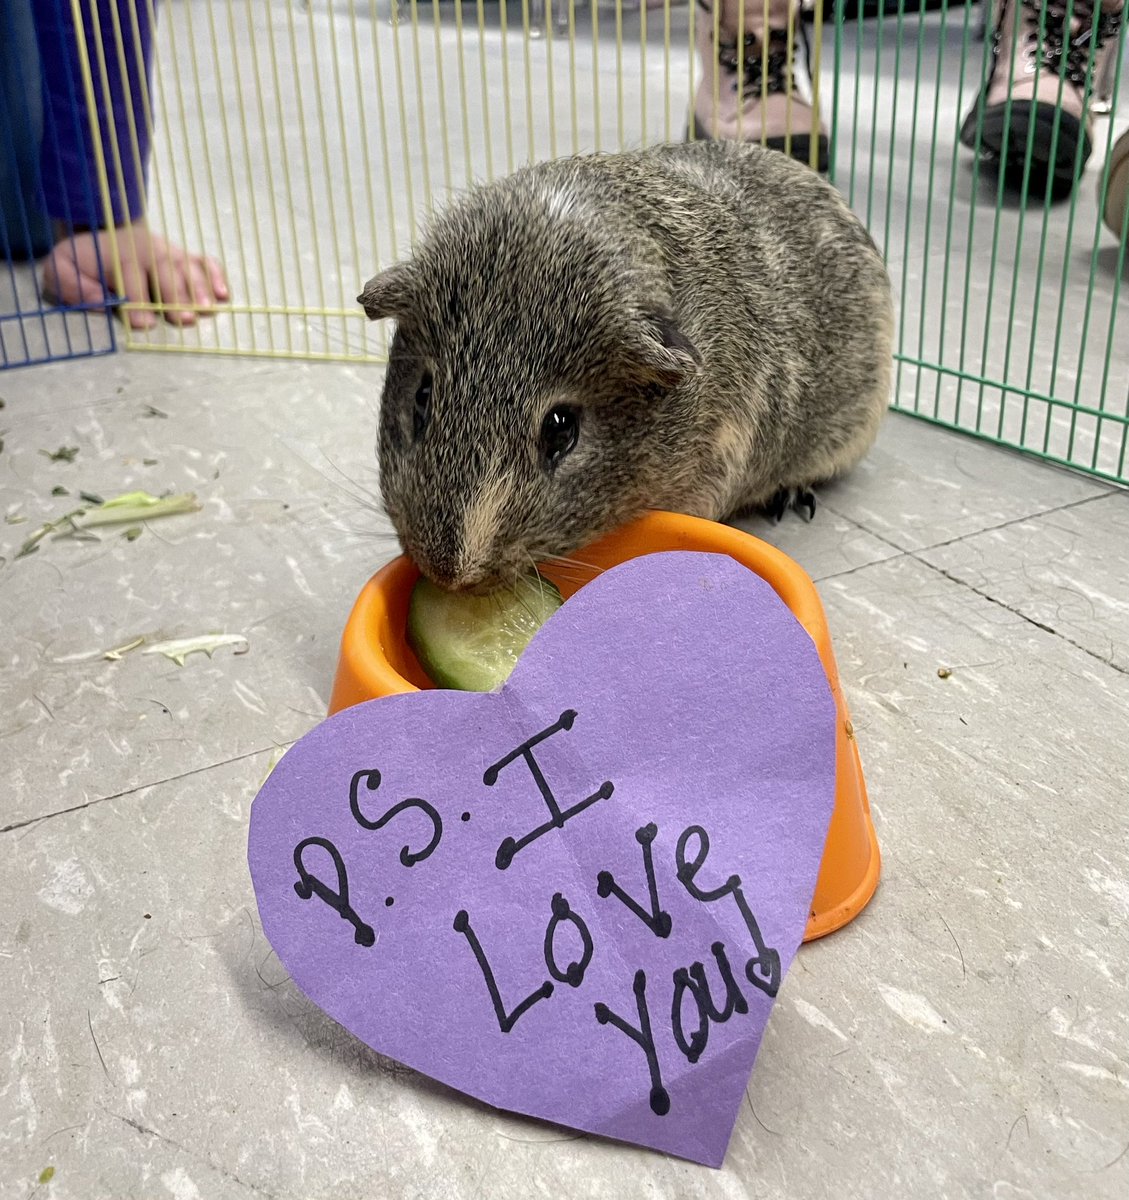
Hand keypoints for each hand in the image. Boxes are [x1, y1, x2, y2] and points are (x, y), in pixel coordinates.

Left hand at [41, 218, 228, 328]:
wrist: (102, 231)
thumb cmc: (84, 263)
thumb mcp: (61, 268)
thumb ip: (70, 283)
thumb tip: (100, 300)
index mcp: (117, 253)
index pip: (130, 276)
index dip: (137, 300)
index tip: (143, 324)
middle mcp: (148, 250)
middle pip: (165, 271)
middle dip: (174, 296)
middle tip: (183, 319)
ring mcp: (170, 253)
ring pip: (187, 268)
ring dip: (198, 289)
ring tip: (205, 310)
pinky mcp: (185, 258)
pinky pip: (205, 262)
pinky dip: (215, 277)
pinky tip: (222, 295)